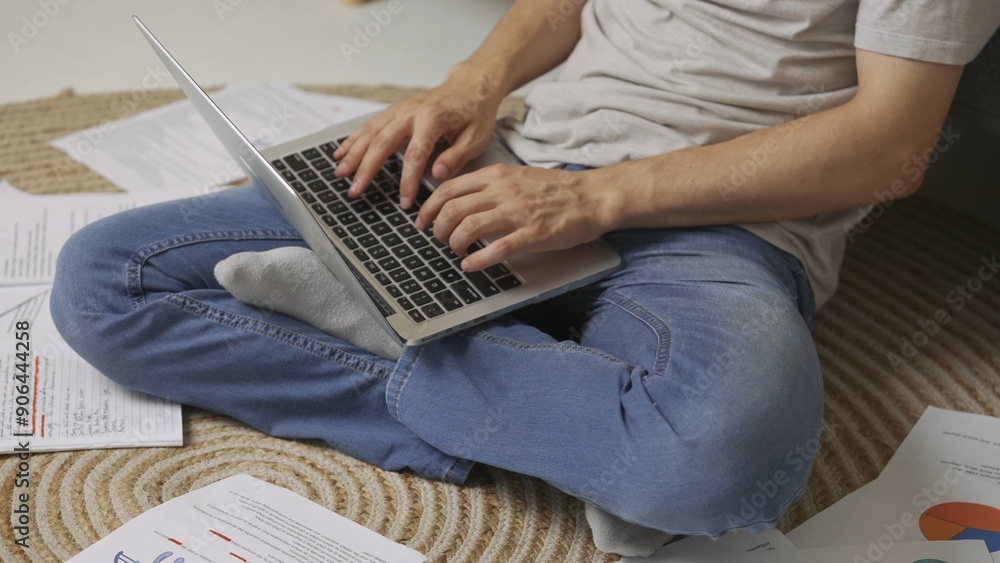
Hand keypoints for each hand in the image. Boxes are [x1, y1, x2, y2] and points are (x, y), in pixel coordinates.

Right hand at [332, 67, 503, 207]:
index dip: (408, 181)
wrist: (471, 85)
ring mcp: (400, 109)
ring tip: (340, 173)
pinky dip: (354, 139)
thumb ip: (456, 157)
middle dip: (366, 168)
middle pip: (383, 142)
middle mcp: (411, 111)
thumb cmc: (475, 112)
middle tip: (355, 190)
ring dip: (353, 153)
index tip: (404, 201)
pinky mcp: (395, 110)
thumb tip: (436, 174)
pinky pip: (370, 125)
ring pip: (371, 132)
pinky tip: (341, 152)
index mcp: (433, 119)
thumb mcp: (476, 137)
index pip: (415, 155)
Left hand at [415, 164, 616, 270]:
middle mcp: (503, 191)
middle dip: (438, 229)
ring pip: (469, 227)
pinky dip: (478, 260)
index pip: (448, 189)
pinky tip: (470, 265)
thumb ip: (488, 185)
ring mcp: (518, 212)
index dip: (429, 208)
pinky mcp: (533, 234)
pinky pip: (497, 248)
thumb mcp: (515, 176)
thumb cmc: (554, 190)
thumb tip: (458, 200)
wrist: (591, 196)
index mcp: (496, 175)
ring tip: (457, 251)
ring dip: (455, 244)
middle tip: (438, 240)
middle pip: (453, 210)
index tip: (422, 221)